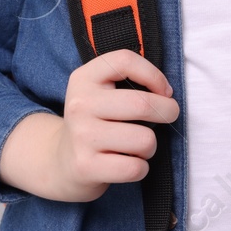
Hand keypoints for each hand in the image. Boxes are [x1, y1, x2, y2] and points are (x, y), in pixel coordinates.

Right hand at [51, 48, 178, 202]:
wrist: (61, 162)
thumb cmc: (96, 122)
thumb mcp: (100, 92)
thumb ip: (128, 82)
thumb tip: (166, 94)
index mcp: (84, 78)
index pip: (125, 61)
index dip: (154, 75)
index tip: (164, 91)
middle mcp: (79, 104)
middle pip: (141, 104)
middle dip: (168, 111)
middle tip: (169, 115)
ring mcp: (81, 136)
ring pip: (144, 140)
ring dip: (150, 146)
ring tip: (138, 146)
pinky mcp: (86, 167)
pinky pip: (135, 168)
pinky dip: (141, 168)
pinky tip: (130, 164)